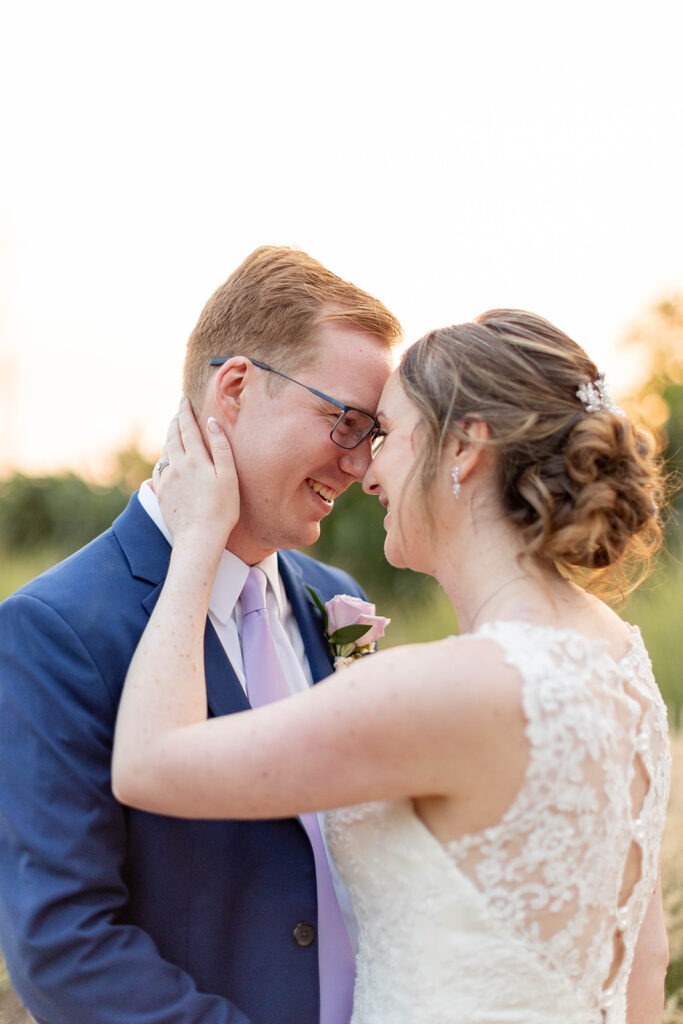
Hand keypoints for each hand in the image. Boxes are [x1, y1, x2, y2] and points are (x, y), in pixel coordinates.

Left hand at [153, 397, 239, 552]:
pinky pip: (159, 468)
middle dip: (175, 421)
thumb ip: (221, 448)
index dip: (185, 411)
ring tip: (174, 431)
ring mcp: (166, 480)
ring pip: (165, 451)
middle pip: (173, 436)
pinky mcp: (161, 493)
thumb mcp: (228, 477)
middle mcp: (177, 465)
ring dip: (169, 437)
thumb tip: (211, 423)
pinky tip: (166, 459)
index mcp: (195, 459)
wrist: (198, 538)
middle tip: (178, 411)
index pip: (187, 428)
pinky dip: (163, 457)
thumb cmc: (221, 509)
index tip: (183, 399)